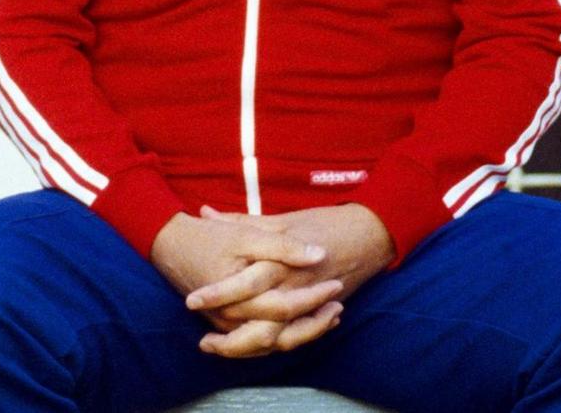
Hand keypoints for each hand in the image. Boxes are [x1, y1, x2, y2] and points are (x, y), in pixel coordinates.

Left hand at [183, 205, 392, 356]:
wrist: (368, 235)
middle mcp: (294, 288)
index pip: (243, 284)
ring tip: (220, 349)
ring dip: (248, 349)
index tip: (192, 301)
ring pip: (276, 338)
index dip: (217, 294)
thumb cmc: (322, 222)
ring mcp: (308, 304)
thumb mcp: (279, 219)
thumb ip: (240, 220)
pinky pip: (294, 338)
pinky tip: (250, 348)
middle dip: (230, 339)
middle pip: (260, 323)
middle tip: (204, 343)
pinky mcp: (318, 313)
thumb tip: (205, 212)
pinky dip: (272, 345)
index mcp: (281, 261)